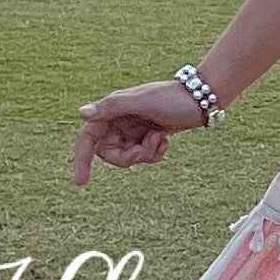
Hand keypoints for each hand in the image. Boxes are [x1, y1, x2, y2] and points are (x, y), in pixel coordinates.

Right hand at [73, 79, 214, 184]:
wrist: (200, 98)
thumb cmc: (170, 97)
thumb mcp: (141, 102)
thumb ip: (111, 107)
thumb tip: (82, 114)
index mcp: (111, 110)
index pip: (88, 138)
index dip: (81, 160)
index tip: (80, 182)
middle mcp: (118, 120)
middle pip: (109, 153)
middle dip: (128, 157)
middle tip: (144, 151)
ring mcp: (132, 130)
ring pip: (127, 157)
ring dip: (145, 154)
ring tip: (160, 139)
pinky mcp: (146, 136)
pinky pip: (143, 156)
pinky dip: (155, 153)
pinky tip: (165, 140)